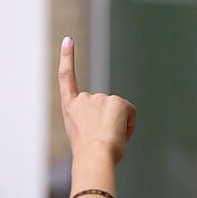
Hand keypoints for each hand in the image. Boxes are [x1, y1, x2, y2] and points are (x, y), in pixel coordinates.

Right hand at [58, 36, 135, 163]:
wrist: (94, 156)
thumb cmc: (89, 157)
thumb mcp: (85, 139)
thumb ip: (93, 126)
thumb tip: (111, 129)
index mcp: (70, 108)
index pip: (66, 78)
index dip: (67, 58)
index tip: (68, 40)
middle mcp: (84, 99)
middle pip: (102, 108)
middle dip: (107, 124)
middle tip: (102, 142)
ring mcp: (101, 98)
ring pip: (117, 113)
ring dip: (117, 127)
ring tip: (109, 141)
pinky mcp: (118, 101)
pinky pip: (130, 115)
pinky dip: (129, 127)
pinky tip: (120, 135)